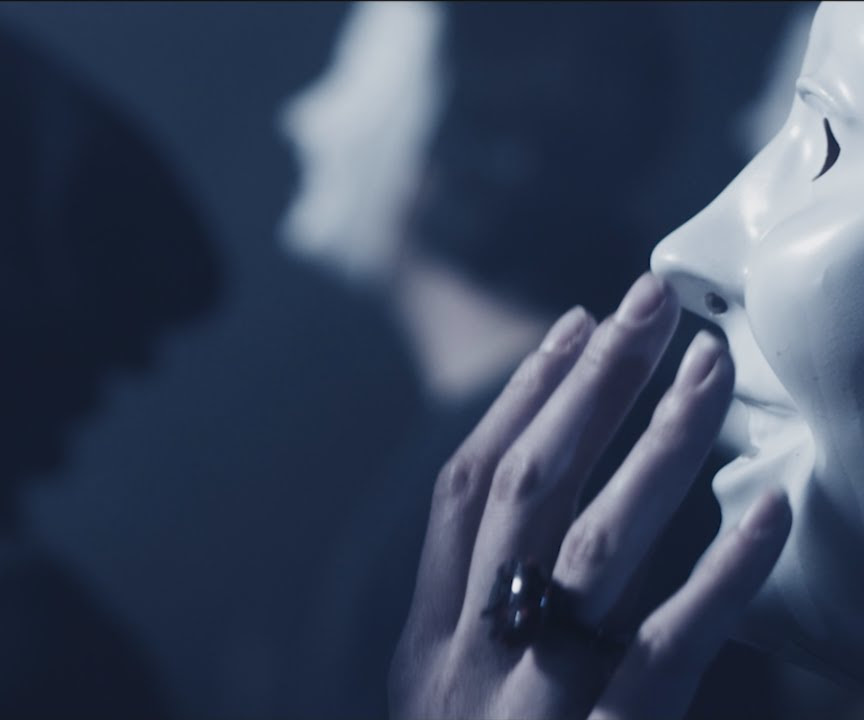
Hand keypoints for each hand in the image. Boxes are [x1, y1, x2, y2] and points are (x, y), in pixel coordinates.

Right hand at [389, 273, 790, 719]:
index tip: (575, 327)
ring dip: (656, 446)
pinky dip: (719, 577)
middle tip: (649, 304)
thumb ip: (476, 632)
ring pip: (593, 546)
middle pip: (527, 489)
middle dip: (589, 386)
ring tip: (709, 369)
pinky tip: (766, 514)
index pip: (465, 489)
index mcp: (427, 640)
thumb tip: (528, 535)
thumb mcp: (441, 707)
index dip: (519, 399)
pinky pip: (667, 648)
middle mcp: (470, 653)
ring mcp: (533, 699)